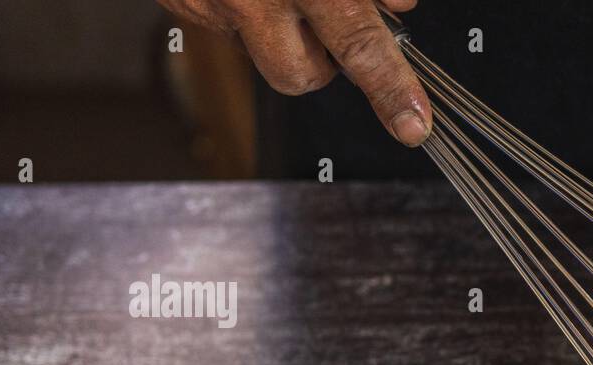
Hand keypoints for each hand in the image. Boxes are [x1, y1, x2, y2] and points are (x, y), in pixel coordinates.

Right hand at [158, 0, 431, 145]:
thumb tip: (397, 2)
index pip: (358, 41)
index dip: (390, 86)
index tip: (413, 124)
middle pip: (304, 73)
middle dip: (328, 61)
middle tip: (338, 20)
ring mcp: (209, 1)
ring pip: (264, 54)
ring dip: (286, 34)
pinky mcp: (179, 1)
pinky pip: (226, 27)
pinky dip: (246, 8)